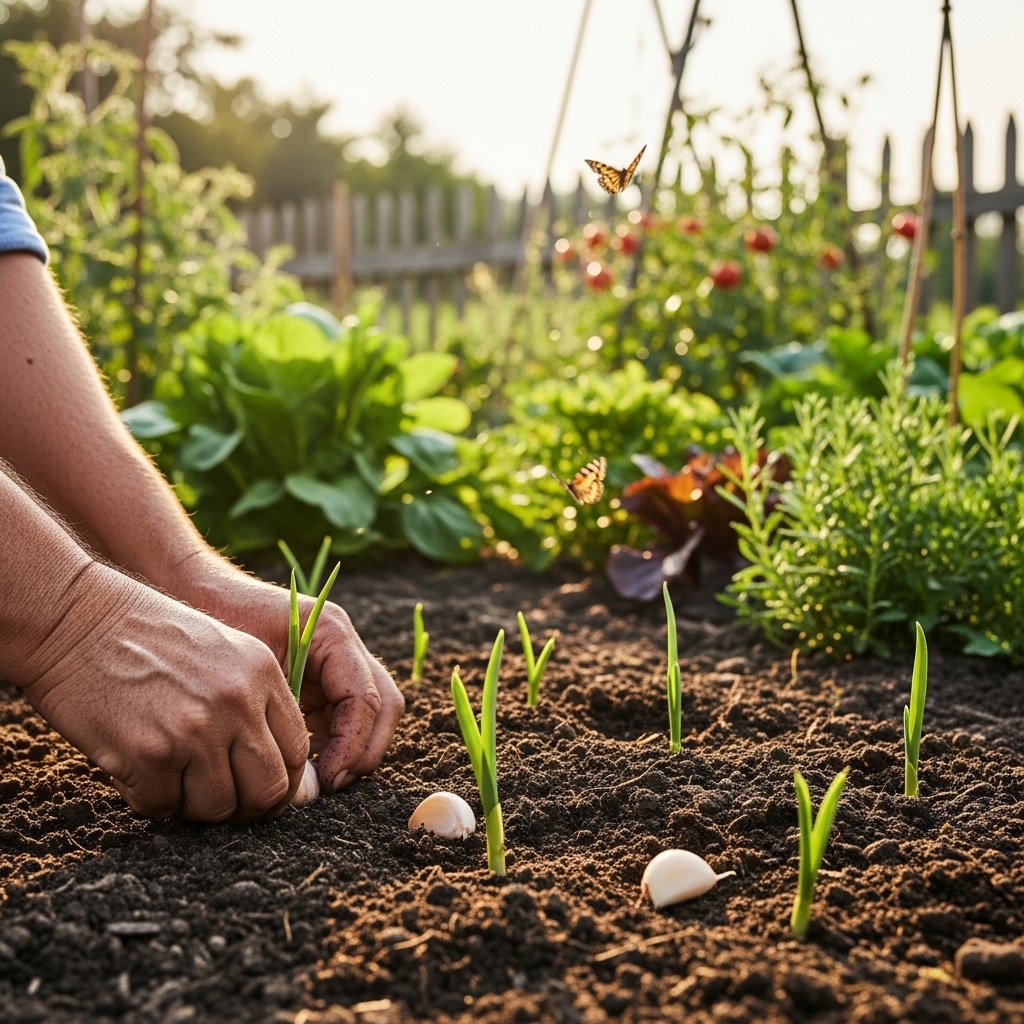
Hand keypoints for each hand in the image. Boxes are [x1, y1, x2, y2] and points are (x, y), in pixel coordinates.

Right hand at [21, 564, 308, 821]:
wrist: (77, 619)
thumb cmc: (147, 636)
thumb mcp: (223, 650)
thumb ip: (256, 701)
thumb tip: (279, 772)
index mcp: (262, 674)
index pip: (296, 751)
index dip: (283, 783)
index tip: (261, 791)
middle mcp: (236, 703)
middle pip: (268, 791)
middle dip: (247, 808)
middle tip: (222, 802)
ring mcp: (194, 731)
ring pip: (217, 808)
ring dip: (194, 805)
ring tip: (172, 777)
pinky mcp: (148, 755)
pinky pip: (163, 807)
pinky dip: (150, 799)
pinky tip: (137, 769)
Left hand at [183, 567, 404, 791]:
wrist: (201, 600)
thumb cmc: (220, 627)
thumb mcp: (250, 669)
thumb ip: (281, 716)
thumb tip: (306, 780)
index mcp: (332, 633)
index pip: (366, 697)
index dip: (353, 742)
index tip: (329, 776)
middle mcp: (345, 648)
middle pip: (385, 705)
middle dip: (365, 750)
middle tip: (333, 783)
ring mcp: (339, 666)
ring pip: (374, 715)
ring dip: (355, 750)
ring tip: (320, 779)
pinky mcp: (325, 684)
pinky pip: (347, 720)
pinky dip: (337, 746)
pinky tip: (306, 765)